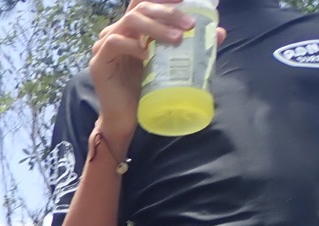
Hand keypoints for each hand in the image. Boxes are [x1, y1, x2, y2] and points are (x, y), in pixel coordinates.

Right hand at [90, 1, 225, 138]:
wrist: (126, 120)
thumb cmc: (147, 90)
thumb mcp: (170, 63)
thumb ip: (190, 46)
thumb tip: (219, 33)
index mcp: (132, 29)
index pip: (144, 2)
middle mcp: (117, 32)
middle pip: (141, 8)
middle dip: (168, 12)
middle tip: (190, 25)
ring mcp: (105, 45)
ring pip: (131, 21)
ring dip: (156, 27)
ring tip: (177, 39)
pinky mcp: (99, 61)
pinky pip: (115, 42)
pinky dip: (134, 45)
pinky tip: (147, 55)